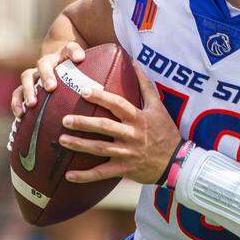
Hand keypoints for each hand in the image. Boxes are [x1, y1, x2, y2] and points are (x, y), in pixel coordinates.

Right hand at [11, 41, 86, 115]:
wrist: (60, 71)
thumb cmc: (75, 71)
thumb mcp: (80, 65)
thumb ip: (79, 58)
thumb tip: (80, 57)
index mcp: (64, 56)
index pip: (70, 49)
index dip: (74, 52)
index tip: (78, 60)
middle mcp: (46, 63)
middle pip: (43, 64)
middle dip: (46, 76)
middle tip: (51, 88)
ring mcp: (35, 74)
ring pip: (27, 77)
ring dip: (28, 90)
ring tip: (32, 104)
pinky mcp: (26, 86)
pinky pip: (18, 93)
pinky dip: (17, 103)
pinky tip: (20, 115)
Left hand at [59, 66, 181, 184]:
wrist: (177, 161)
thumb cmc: (166, 131)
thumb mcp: (158, 107)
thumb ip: (145, 85)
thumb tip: (134, 63)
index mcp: (139, 118)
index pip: (118, 105)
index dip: (102, 98)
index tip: (85, 91)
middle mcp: (132, 135)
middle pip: (104, 127)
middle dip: (84, 123)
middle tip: (65, 119)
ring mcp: (128, 153)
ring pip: (100, 149)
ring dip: (80, 145)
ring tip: (62, 140)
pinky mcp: (125, 169)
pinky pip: (102, 173)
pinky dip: (85, 176)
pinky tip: (69, 175)